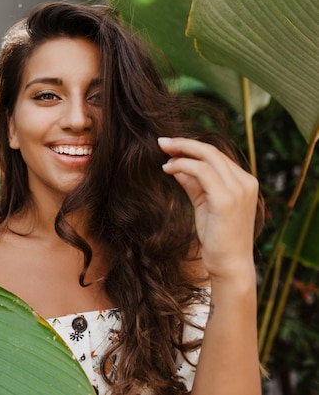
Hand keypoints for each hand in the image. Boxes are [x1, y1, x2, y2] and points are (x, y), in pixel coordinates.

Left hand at [157, 137, 258, 282]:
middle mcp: (245, 182)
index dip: (192, 147)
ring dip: (181, 151)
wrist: (230, 265)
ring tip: (162, 153)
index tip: (170, 146)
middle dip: (184, 143)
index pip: (216, 155)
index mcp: (244, 182)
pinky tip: (168, 169)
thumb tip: (176, 166)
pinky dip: (182, 165)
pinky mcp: (226, 199)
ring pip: (207, 156)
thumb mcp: (204, 205)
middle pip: (212, 151)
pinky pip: (202, 171)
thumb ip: (194, 184)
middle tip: (161, 142)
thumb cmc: (217, 238)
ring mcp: (238, 190)